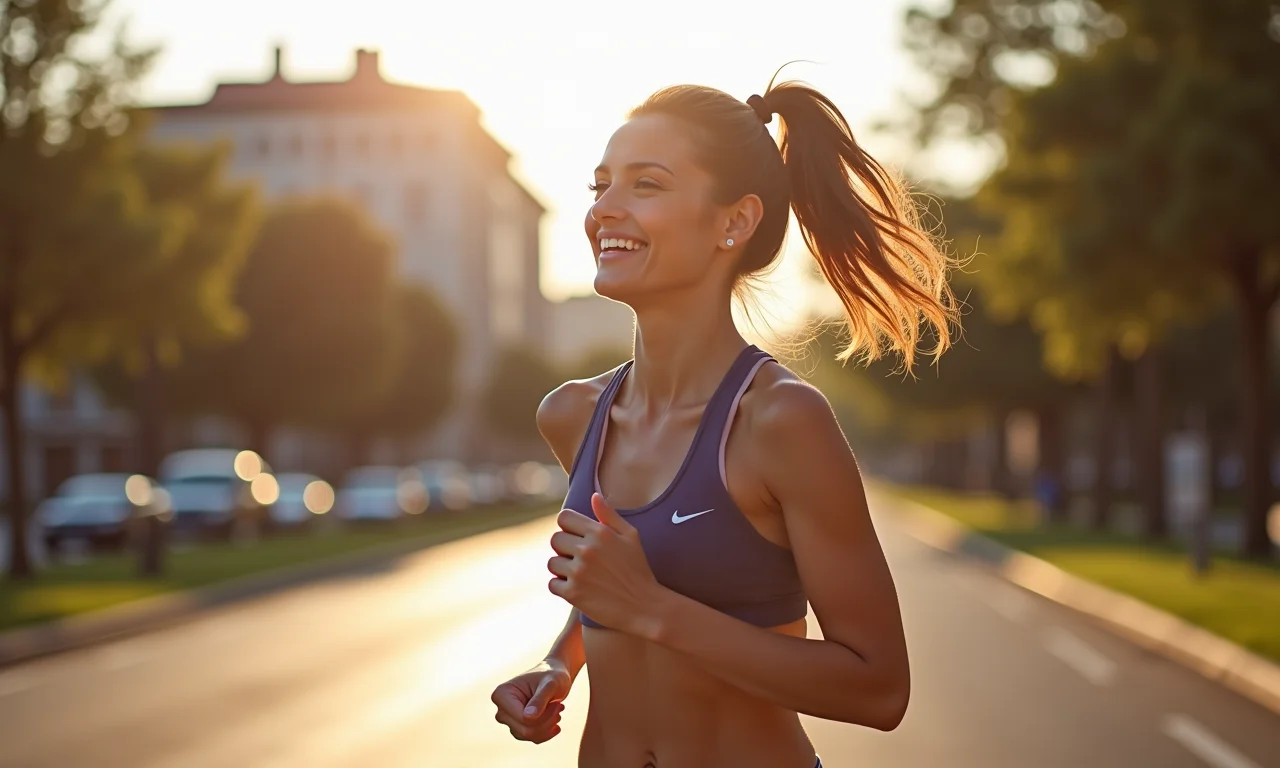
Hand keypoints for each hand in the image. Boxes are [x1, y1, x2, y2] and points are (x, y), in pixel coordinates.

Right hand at [491, 660, 571, 743]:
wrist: (555, 676)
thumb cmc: (552, 675)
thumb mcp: (550, 684)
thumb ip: (540, 699)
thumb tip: (527, 717)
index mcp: (502, 694)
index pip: (523, 719)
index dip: (544, 716)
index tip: (558, 704)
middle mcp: (501, 708)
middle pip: (525, 730)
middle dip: (547, 721)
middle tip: (560, 707)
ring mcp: (508, 719)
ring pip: (529, 736)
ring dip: (548, 725)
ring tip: (558, 710)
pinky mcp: (517, 726)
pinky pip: (532, 738)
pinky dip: (547, 731)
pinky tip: (556, 719)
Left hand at [548, 493, 664, 636]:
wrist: (645, 606)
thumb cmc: (638, 569)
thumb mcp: (631, 537)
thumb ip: (610, 515)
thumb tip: (594, 496)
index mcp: (600, 533)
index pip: (563, 518)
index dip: (568, 527)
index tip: (576, 537)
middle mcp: (587, 550)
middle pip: (555, 539)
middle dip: (564, 548)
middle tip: (579, 559)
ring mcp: (579, 572)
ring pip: (552, 563)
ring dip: (562, 569)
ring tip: (580, 575)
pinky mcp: (573, 594)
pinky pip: (553, 584)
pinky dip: (561, 587)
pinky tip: (578, 588)